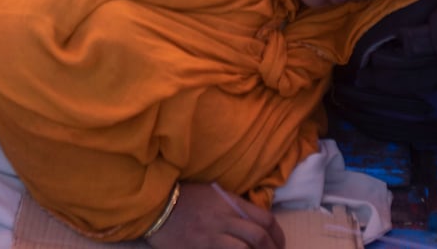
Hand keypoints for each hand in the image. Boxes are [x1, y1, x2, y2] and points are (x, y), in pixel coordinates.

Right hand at [147, 183, 284, 248]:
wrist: (156, 206)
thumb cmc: (184, 198)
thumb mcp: (213, 193)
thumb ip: (233, 205)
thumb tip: (254, 222)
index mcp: (229, 201)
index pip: (264, 218)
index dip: (278, 235)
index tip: (280, 244)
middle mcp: (224, 218)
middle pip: (258, 236)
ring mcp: (212, 235)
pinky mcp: (201, 248)